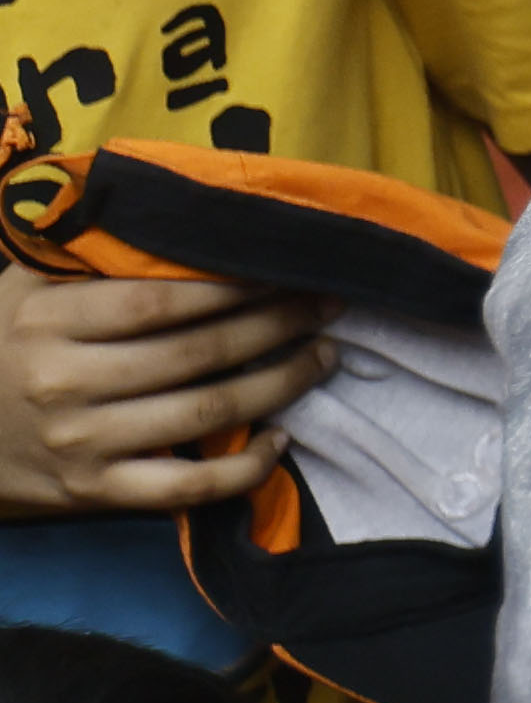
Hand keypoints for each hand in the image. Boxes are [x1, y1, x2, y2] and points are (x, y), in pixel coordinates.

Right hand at [0, 271, 332, 520]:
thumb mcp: (23, 286)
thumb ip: (89, 255)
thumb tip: (174, 210)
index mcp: (49, 320)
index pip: (162, 299)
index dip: (236, 285)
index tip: (289, 268)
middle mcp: (66, 382)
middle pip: (199, 352)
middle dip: (278, 324)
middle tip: (328, 304)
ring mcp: (80, 444)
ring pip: (206, 413)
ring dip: (280, 384)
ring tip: (323, 357)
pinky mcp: (91, 493)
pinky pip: (184, 487)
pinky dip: (243, 469)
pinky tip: (280, 442)